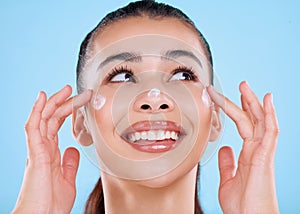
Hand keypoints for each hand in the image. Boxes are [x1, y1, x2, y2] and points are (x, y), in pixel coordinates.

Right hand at [12, 85, 91, 213]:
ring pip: (44, 118)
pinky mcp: (35, 153)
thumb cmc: (51, 202)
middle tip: (76, 90)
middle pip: (52, 118)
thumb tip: (72, 149)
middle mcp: (42, 147)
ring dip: (55, 102)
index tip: (79, 101)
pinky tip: (43, 98)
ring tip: (66, 89)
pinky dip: (38, 111)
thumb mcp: (67, 179)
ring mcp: (37, 149)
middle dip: (64, 102)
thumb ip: (69, 163)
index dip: (67, 111)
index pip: (57, 125)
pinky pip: (34, 127)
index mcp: (50, 152)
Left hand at [207, 81, 279, 213]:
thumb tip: (223, 148)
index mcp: (248, 153)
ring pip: (259, 120)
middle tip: (240, 84)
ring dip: (253, 102)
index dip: (235, 110)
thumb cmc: (242, 204)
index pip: (243, 125)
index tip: (226, 98)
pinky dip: (269, 114)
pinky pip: (270, 131)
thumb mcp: (227, 178)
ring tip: (245, 86)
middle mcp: (256, 150)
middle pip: (252, 119)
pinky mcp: (265, 156)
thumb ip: (226, 163)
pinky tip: (266, 100)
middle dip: (245, 100)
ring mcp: (262, 152)